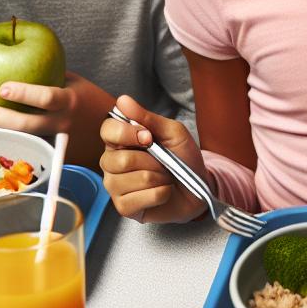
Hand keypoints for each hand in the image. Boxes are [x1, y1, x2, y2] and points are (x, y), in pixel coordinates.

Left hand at [0, 71, 112, 169]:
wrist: (113, 133)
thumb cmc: (92, 102)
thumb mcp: (76, 84)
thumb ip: (52, 76)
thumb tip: (22, 60)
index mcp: (70, 101)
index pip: (45, 96)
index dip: (22, 92)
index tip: (1, 87)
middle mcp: (62, 123)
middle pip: (25, 124)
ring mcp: (58, 142)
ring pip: (22, 139)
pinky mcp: (56, 157)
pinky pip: (29, 147)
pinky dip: (12, 139)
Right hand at [99, 94, 205, 223]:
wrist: (199, 188)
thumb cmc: (184, 158)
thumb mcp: (172, 132)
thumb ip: (148, 118)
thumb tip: (123, 100)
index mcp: (121, 140)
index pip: (107, 130)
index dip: (127, 134)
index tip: (149, 138)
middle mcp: (112, 162)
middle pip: (119, 160)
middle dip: (151, 161)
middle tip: (165, 162)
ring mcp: (115, 186)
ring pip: (131, 180)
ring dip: (158, 178)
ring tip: (165, 177)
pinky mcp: (124, 207)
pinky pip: (138, 199)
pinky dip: (159, 194)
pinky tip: (163, 192)